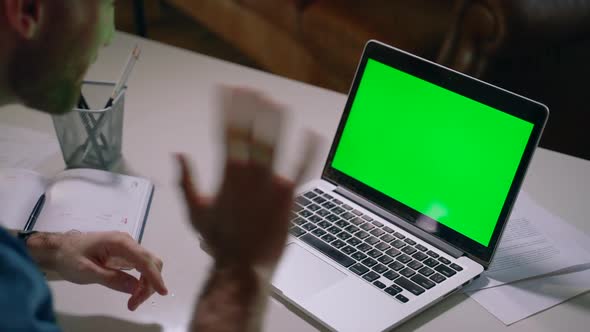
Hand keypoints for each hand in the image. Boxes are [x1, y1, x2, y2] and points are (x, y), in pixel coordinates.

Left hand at [28, 231, 167, 310]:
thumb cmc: (70, 257)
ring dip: (146, 284)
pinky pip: (141, 267)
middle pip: (151, 263)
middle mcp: (128, 242)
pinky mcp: (125, 255)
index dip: (155, 277)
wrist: (58, 249)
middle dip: (150, 284)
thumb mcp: (87, 271)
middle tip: (134, 303)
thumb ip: (112, 279)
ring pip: (148, 265)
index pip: (144, 260)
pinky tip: (133, 292)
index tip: (162, 292)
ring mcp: (128, 248)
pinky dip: (141, 281)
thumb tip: (135, 288)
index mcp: (120, 243)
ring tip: (133, 301)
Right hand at [177, 86, 315, 271]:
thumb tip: (178, 155)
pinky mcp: (290, 196)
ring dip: (276, 121)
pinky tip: (313, 134)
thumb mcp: (194, 211)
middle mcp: (250, 174)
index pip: (227, 132)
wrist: (243, 266)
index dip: (228, 108)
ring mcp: (271, 183)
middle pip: (252, 132)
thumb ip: (185, 181)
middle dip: (252, 108)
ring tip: (277, 103)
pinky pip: (302, 168)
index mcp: (227, 174)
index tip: (228, 90)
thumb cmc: (220, 241)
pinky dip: (308, 150)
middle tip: (254, 89)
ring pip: (275, 144)